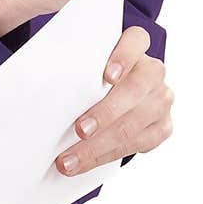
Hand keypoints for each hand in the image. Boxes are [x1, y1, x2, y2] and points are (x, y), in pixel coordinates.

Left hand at [55, 24, 173, 175]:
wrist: (116, 95)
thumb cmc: (93, 76)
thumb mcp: (88, 64)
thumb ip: (78, 66)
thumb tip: (38, 81)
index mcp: (136, 46)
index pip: (137, 40)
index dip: (124, 57)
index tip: (107, 76)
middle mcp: (153, 71)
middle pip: (135, 89)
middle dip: (105, 113)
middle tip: (79, 130)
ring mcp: (162, 99)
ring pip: (134, 124)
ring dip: (99, 145)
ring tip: (70, 160)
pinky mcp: (163, 127)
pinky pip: (138, 145)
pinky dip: (107, 156)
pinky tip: (86, 163)